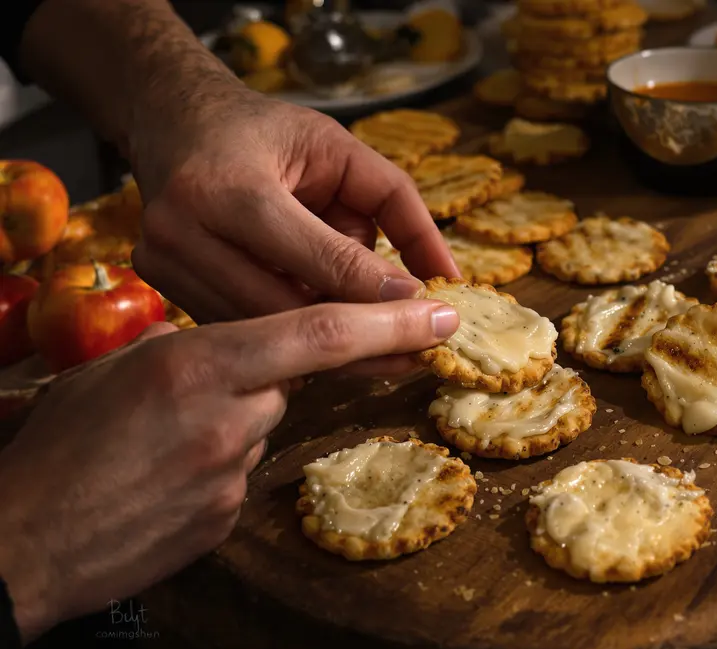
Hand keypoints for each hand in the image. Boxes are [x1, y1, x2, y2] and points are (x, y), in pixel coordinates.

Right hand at [0, 297, 457, 642]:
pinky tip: (166, 479)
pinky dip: (215, 465)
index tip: (442, 319)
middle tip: (205, 395)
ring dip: (231, 422)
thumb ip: (193, 347)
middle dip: (268, 376)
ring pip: (262, 426)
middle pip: (291, 379)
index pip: (322, 332)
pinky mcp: (229, 518)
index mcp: (200, 363)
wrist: (25, 539)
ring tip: (161, 443)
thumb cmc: (60, 444)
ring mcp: (233, 473)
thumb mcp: (119, 368)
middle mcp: (230, 416)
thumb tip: (234, 344)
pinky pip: (241, 473)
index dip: (392, 323)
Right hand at [128, 87, 458, 324]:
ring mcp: (164, 261)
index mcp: (229, 186)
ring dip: (327, 346)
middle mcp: (184, 229)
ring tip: (385, 350)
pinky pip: (241, 326)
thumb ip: (399, 206)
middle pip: (288, 307)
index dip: (378, 292)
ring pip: (264, 329)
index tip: (429, 314)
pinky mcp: (159, 283)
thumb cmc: (268, 133)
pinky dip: (287, 337)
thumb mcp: (341, 150)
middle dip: (360, 334)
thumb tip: (447, 273)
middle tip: (418, 350)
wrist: (175, 120)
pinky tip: (327, 340)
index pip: (320, 258)